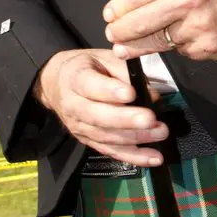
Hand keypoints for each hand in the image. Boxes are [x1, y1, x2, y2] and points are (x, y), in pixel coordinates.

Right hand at [33, 49, 168, 165]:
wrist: (57, 83)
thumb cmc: (87, 67)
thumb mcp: (104, 58)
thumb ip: (125, 72)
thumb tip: (150, 92)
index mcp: (76, 79)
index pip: (91, 86)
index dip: (110, 91)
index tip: (131, 93)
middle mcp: (74, 106)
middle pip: (98, 116)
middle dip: (126, 120)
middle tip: (150, 119)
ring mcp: (80, 127)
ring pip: (106, 136)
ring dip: (135, 138)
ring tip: (159, 133)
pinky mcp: (88, 141)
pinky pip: (111, 151)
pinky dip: (133, 156)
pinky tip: (153, 158)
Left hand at [103, 0, 216, 61]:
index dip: (116, 8)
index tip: (109, 14)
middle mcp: (189, 2)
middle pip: (139, 24)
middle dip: (119, 32)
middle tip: (112, 35)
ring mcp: (200, 29)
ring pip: (158, 43)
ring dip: (144, 44)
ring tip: (130, 46)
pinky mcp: (210, 49)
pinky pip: (182, 51)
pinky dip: (178, 46)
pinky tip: (183, 36)